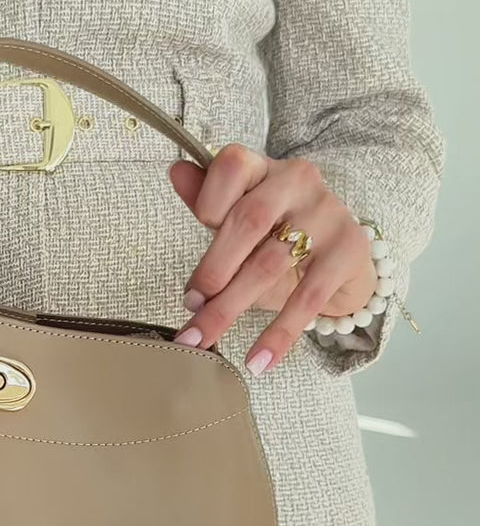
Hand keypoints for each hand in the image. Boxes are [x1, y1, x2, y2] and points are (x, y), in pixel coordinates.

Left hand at [168, 143, 376, 373]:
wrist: (344, 262)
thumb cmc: (281, 237)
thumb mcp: (242, 219)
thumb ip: (209, 198)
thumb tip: (175, 171)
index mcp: (266, 167)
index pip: (233, 164)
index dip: (207, 203)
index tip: (194, 238)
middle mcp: (298, 180)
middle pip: (248, 220)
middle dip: (212, 270)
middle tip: (189, 309)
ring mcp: (328, 213)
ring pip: (270, 263)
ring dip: (231, 306)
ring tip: (203, 338)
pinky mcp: (349, 250)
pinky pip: (307, 298)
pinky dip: (278, 335)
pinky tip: (257, 361)